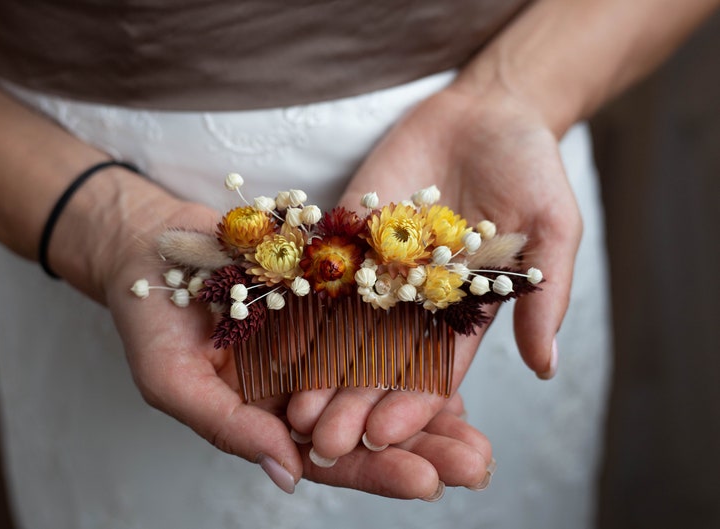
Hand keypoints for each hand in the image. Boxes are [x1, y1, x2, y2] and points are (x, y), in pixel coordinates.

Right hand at [97, 187, 491, 498]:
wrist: (154, 242)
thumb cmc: (151, 316)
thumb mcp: (172, 378)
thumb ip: (227, 427)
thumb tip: (289, 475)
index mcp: (267, 418)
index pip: (327, 457)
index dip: (375, 472)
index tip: (426, 483)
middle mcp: (301, 389)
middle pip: (368, 428)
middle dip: (424, 449)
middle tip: (477, 465)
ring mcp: (320, 346)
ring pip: (382, 384)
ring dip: (432, 406)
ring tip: (481, 431)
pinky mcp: (333, 300)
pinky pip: (379, 326)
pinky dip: (416, 345)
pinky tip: (454, 364)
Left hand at [287, 81, 580, 481]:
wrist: (485, 112)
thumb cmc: (530, 168)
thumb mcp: (552, 229)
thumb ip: (543, 295)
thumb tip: (546, 368)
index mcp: (462, 310)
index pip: (435, 369)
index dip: (409, 405)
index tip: (382, 437)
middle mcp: (415, 298)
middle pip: (382, 360)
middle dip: (354, 402)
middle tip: (325, 444)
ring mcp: (378, 266)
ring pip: (344, 328)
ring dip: (319, 370)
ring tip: (293, 409)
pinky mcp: (349, 231)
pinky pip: (322, 271)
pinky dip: (300, 306)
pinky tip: (274, 337)